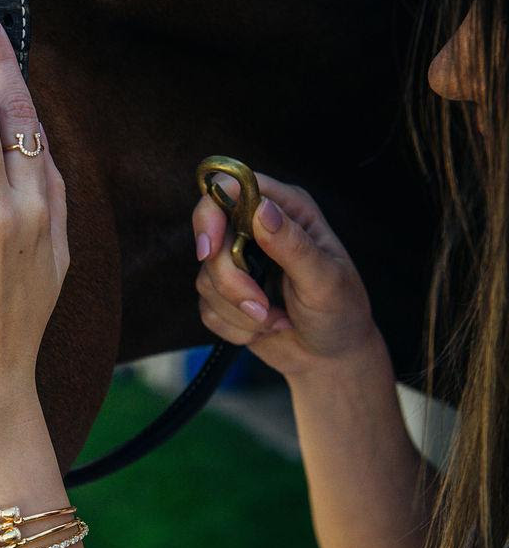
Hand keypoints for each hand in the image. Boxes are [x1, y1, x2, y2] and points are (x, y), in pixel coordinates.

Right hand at [192, 173, 381, 377]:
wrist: (331, 358)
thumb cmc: (341, 312)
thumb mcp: (325, 280)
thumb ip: (293, 245)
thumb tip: (262, 210)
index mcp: (286, 210)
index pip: (231, 189)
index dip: (211, 214)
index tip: (209, 250)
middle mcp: (257, 229)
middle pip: (211, 239)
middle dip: (231, 282)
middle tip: (261, 307)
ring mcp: (239, 262)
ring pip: (206, 278)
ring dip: (239, 310)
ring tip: (275, 319)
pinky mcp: (225, 294)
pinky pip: (207, 307)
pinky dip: (235, 326)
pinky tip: (266, 327)